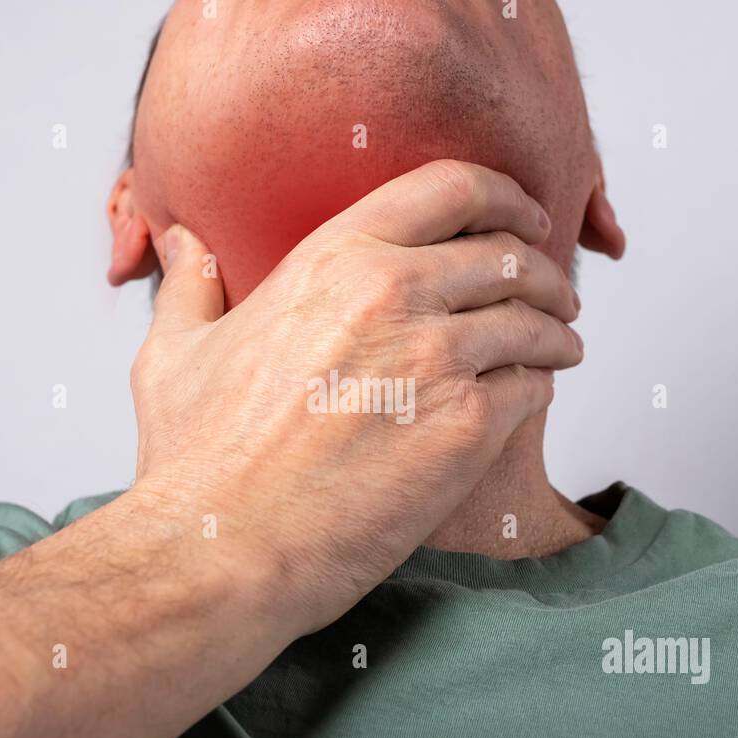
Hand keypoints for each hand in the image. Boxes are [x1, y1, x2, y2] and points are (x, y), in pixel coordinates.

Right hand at [129, 160, 582, 637]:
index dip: (503, 194)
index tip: (523, 214)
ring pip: (535, 321)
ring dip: (558, 329)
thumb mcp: (173, 354)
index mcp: (331, 260)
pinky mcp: (465, 428)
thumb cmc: (195, 463)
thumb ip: (190, 287)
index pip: (449, 187)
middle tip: (556, 291)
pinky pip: (534, 386)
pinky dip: (544, 386)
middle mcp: (392, 294)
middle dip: (544, 270)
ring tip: (563, 343)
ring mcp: (435, 359)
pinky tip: (537, 394)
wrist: (224, 550)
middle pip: (507, 255)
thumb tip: (182, 242)